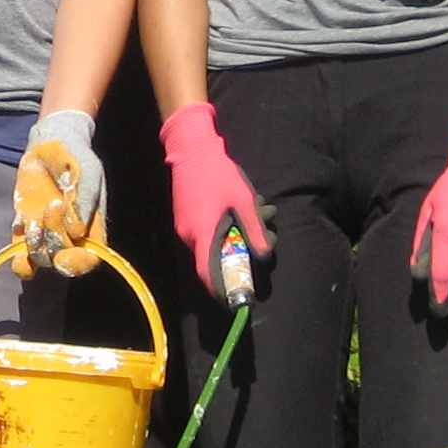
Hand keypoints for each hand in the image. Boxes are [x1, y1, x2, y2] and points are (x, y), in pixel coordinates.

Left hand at [13, 108, 107, 277]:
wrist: (52, 143)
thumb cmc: (76, 158)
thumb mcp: (87, 172)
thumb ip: (83, 200)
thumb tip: (76, 232)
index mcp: (91, 229)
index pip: (88, 261)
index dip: (77, 265)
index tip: (65, 255)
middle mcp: (68, 238)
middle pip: (59, 260)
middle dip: (54, 237)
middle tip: (54, 204)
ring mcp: (45, 233)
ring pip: (37, 259)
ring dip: (34, 244)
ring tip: (35, 218)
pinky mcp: (24, 226)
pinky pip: (18, 249)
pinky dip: (17, 246)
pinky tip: (22, 221)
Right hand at [160, 101, 271, 299]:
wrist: (190, 148)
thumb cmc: (218, 174)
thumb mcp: (243, 201)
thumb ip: (254, 230)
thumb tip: (265, 255)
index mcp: (202, 233)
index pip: (207, 273)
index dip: (219, 290)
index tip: (234, 298)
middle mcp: (188, 236)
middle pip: (208, 262)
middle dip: (231, 262)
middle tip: (253, 252)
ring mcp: (183, 228)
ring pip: (205, 249)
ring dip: (225, 246)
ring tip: (246, 227)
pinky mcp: (183, 219)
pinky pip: (201, 238)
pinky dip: (217, 236)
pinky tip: (232, 218)